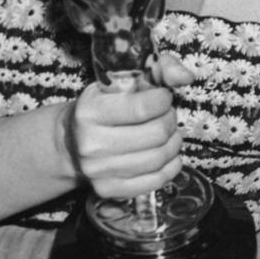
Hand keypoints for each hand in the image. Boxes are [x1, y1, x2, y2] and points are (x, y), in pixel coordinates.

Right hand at [65, 53, 195, 198]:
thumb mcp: (125, 80)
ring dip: (174, 143)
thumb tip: (186, 77)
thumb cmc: (106, 105)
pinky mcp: (109, 190)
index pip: (143, 108)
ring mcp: (98, 171)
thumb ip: (159, 68)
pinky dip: (171, 166)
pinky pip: (156, 181)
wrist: (73, 141)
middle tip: (166, 116)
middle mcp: (90, 144)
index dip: (163, 100)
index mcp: (89, 112)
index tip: (162, 97)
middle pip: (156, 134)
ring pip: (159, 158)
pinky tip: (167, 154)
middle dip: (170, 121)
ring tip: (168, 133)